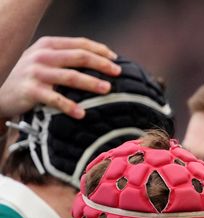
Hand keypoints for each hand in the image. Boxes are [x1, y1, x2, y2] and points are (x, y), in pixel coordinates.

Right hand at [0, 35, 119, 119]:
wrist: (1, 90)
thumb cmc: (31, 76)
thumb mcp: (44, 59)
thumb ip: (65, 57)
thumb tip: (101, 62)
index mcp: (48, 45)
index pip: (79, 44)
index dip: (99, 50)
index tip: (116, 59)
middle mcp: (42, 56)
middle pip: (78, 57)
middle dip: (101, 64)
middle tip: (118, 72)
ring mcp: (36, 73)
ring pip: (70, 76)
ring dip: (91, 83)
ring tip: (107, 89)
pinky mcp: (31, 91)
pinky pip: (55, 99)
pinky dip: (70, 107)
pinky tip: (82, 113)